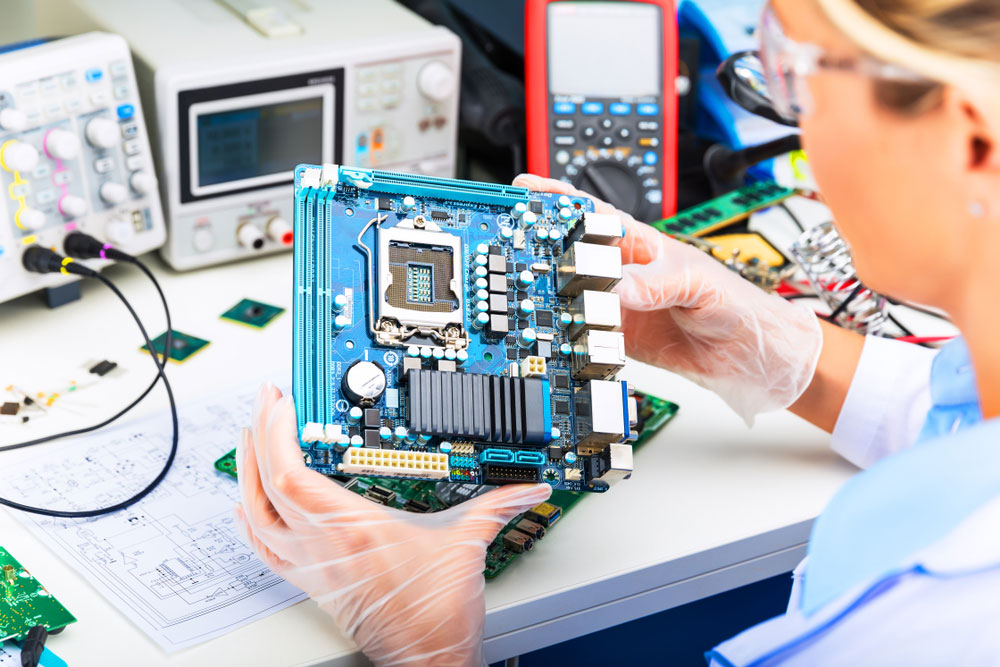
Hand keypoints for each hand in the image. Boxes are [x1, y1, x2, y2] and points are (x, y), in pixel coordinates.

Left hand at [236, 383, 551, 665]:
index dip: (276, 434)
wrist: (427, 660)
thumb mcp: (467, 545)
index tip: (282, 401)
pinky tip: (245, 506)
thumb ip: (497, 506)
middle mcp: (324, 545)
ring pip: (257, 514)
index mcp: (354, 527)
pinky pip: (265, 550)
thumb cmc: (436, 614)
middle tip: (265, 401)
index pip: (291, 473)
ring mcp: (313, 566)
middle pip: (266, 484)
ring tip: (249, 438)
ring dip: (246, 472)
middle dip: (259, 434)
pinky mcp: (314, 583)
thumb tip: (526, 488)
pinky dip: (250, 522)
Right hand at [513, 174, 821, 422]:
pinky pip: (584, 332)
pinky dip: (567, 332)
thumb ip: (658, 283)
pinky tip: (552, 330)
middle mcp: (625, 272)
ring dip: (548, 293)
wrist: (749, 354)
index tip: (524, 188)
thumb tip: (619, 287)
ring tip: (524, 292)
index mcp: (642, 244)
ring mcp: (618, 304)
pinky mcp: (619, 337)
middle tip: (511, 248)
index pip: (593, 214)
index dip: (557, 198)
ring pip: (572, 293)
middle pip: (572, 253)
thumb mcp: (697, 282)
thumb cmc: (735, 303)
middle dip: (540, 247)